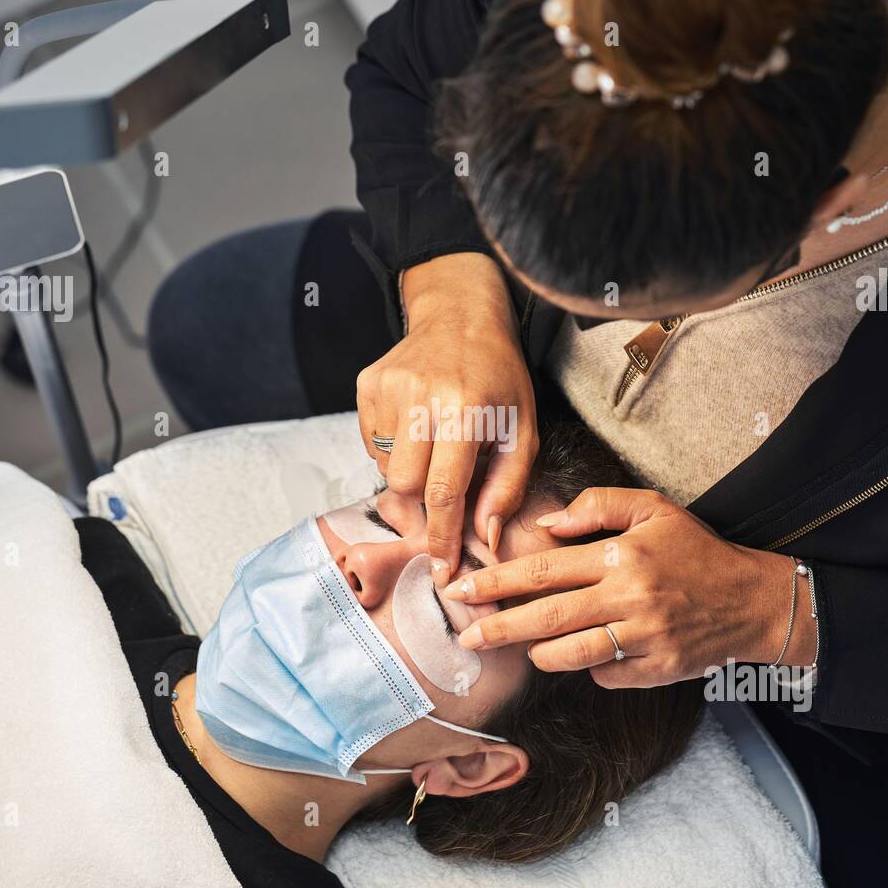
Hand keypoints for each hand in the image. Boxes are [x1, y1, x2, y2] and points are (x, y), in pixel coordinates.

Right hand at [356, 252, 537, 584]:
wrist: (461, 316)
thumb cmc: (499, 378)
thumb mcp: (520, 430)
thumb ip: (506, 488)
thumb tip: (486, 541)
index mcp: (466, 409)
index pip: (444, 491)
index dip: (442, 537)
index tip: (441, 571)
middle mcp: (422, 396)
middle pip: (406, 485)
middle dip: (423, 504)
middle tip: (442, 499)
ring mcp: (388, 387)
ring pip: (386, 467)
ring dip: (410, 473)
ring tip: (435, 447)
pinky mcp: (367, 384)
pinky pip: (372, 443)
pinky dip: (393, 449)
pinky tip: (416, 427)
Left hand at [441, 487, 814, 687]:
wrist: (753, 601)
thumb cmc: (696, 550)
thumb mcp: (654, 509)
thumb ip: (597, 506)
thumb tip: (545, 524)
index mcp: (621, 556)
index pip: (544, 570)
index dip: (497, 581)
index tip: (462, 588)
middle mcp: (629, 599)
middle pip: (546, 617)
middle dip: (499, 628)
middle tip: (466, 636)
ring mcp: (642, 639)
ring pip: (570, 654)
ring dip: (538, 653)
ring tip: (524, 647)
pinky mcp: (655, 671)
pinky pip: (604, 675)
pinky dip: (591, 666)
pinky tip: (594, 651)